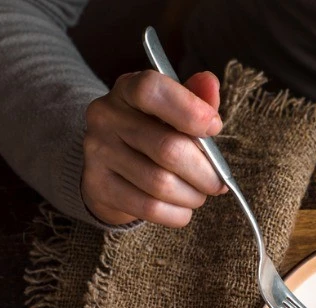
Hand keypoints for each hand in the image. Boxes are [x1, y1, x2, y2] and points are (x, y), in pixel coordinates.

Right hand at [81, 70, 226, 227]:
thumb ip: (195, 97)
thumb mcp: (173, 110)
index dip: (190, 110)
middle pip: (168, 148)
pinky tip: (182, 208)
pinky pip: (149, 207)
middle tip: (218, 181)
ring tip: (199, 193)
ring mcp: (97, 152)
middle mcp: (106, 116)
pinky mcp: (98, 186)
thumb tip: (210, 84)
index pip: (152, 90)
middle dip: (205, 171)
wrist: (111, 166)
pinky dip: (177, 213)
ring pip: (161, 183)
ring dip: (193, 195)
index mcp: (127, 89)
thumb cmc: (153, 132)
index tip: (214, 128)